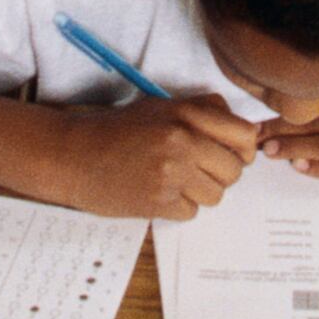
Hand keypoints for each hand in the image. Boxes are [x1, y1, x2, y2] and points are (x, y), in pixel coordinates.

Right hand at [51, 96, 261, 219]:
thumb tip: (244, 129)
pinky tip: (158, 192)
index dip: (243, 148)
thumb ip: (202, 111)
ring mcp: (170, 173)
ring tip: (175, 181)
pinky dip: (178, 206)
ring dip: (200, 192)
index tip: (231, 153)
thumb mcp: (159, 106)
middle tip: (198, 171)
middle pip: (234, 171)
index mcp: (186, 114)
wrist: (73, 153)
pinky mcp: (157, 201)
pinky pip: (190, 211)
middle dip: (220, 174)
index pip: (245, 135)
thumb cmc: (115, 129)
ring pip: (215, 195)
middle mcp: (182, 142)